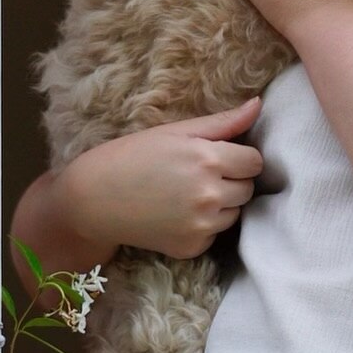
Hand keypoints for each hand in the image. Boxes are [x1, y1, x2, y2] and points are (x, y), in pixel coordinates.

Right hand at [57, 98, 263, 259]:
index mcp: (208, 160)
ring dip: (221, 205)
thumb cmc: (132, 157)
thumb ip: (222, 122)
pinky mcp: (192, 248)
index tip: (220, 156)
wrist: (93, 200)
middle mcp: (209, 195)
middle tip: (199, 175)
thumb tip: (258, 105)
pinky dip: (203, 227)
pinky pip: (215, 235)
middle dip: (231, 181)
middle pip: (248, 189)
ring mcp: (201, 225)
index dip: (239, 157)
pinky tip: (177, 215)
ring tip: (187, 194)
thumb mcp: (175, 131)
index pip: (255, 162)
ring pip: (234, 213)